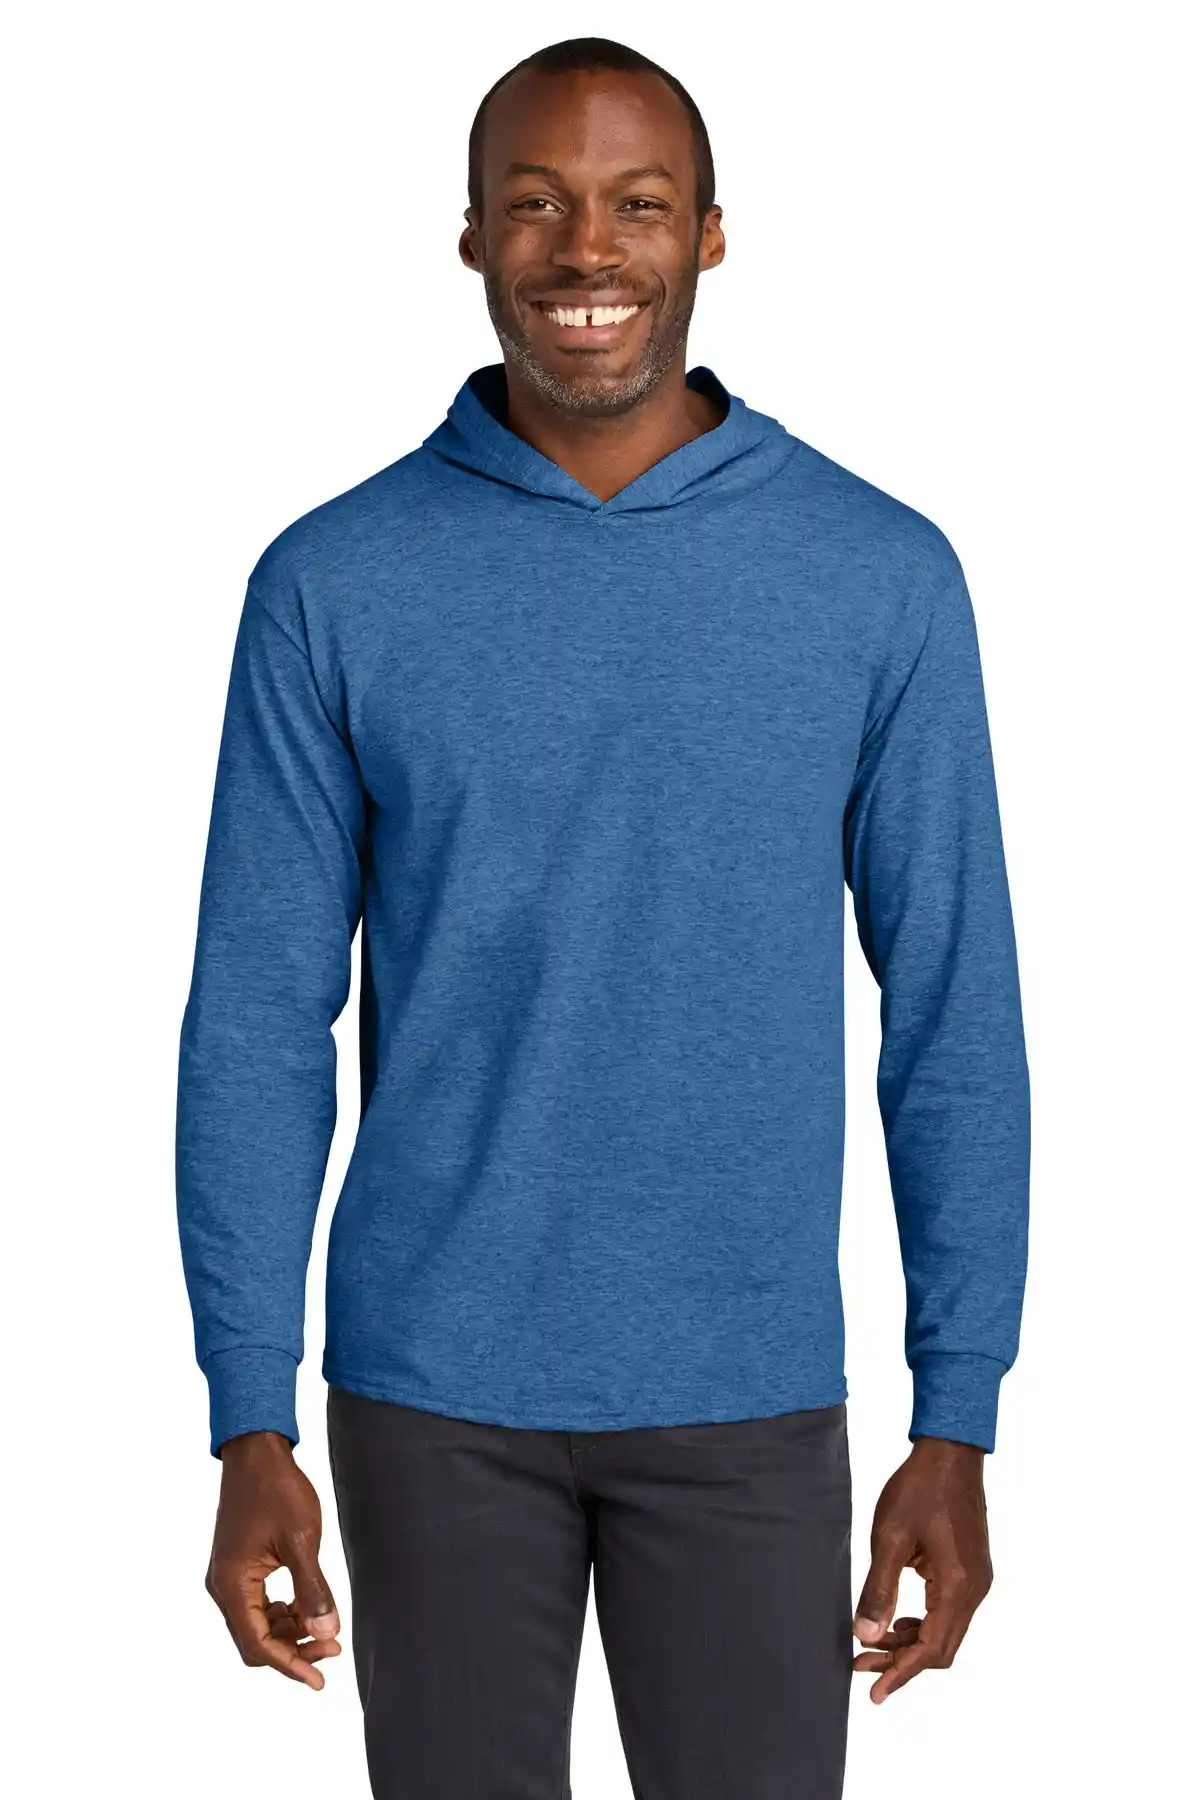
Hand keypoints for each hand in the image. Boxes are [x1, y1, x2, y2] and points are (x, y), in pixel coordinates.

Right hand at [205, 1429, 341, 1688]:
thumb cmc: (278, 1490)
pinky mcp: (237, 1567)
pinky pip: (257, 1605)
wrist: (256, 1452)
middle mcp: (222, 1587)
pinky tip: (306, 1607)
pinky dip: (282, 1613)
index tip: (320, 1680)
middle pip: (255, 1640)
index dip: (290, 1665)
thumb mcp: (301, 1540)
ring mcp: (227, 1577)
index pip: (257, 1645)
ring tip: (326, 1630)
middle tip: (333, 1650)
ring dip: (289, 1632)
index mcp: (231, 1585)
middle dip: (294, 1650)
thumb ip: (312, 1589)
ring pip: (256, 1624)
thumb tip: (326, 1633)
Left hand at [853, 1436, 991, 1702]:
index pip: (931, 1649)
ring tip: (871, 1643)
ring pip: (945, 1631)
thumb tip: (865, 1635)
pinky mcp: (972, 1569)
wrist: (951, 1452)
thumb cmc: (920, 1488)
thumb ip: (879, 1589)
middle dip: (901, 1662)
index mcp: (957, 1587)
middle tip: (861, 1667)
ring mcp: (977, 1580)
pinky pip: (948, 1611)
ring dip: (910, 1642)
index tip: (873, 1693)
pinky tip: (896, 1618)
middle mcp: (975, 1590)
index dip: (900, 1673)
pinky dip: (922, 1622)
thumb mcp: (890, 1537)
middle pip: (941, 1647)